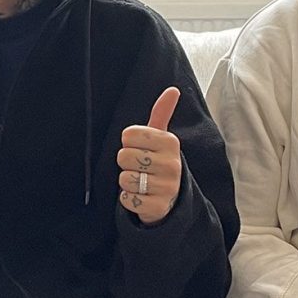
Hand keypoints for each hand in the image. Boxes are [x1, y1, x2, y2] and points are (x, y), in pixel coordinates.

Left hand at [117, 87, 182, 224]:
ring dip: (127, 182)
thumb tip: (173, 90)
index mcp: (170, 142)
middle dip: (126, 164)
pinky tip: (141, 196)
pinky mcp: (158, 207)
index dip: (128, 143)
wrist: (170, 199)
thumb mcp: (161, 138)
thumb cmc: (158, 162)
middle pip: (124, 156)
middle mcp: (172, 163)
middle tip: (140, 168)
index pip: (128, 134)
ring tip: (141, 182)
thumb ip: (161, 114)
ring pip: (125, 178)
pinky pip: (127, 199)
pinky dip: (128, 199)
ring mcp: (167, 187)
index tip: (140, 149)